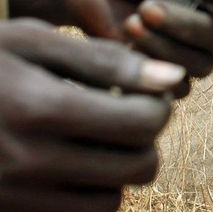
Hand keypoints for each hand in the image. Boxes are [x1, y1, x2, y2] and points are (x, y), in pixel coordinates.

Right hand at [0, 19, 181, 211]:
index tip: (146, 92)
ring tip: (98, 137)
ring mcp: (17, 196)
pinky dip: (91, 193)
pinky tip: (76, 161)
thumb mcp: (34, 42)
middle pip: (138, 166)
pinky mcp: (10, 211)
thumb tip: (172, 78)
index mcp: (41, 109)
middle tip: (128, 114)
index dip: (159, 105)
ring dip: (119, 168)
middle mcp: (30, 162)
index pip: (144, 122)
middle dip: (145, 139)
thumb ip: (105, 60)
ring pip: (112, 198)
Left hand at [5, 0, 212, 83]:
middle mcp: (210, 32)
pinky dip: (152, 62)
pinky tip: (129, 37)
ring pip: (201, 66)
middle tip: (149, 5)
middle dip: (187, 25)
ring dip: (166, 44)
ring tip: (135, 18)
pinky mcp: (160, 77)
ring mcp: (186, 56)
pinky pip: (175, 86)